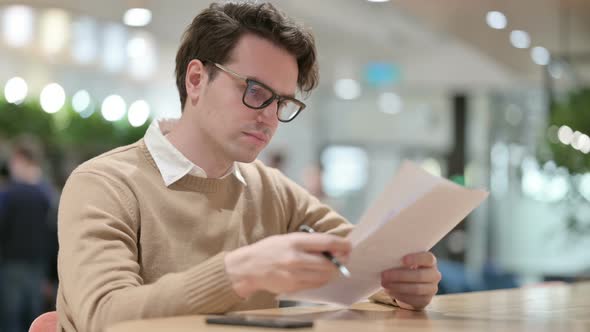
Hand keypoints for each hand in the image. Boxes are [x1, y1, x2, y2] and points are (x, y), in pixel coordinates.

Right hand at [225, 232, 350, 297]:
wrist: (248, 268)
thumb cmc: (269, 249)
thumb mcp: (287, 238)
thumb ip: (308, 242)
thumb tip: (331, 245)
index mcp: (295, 241)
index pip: (326, 242)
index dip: (342, 244)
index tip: (349, 245)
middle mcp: (296, 258)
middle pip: (329, 262)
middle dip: (341, 260)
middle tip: (345, 258)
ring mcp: (295, 275)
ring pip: (325, 276)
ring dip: (334, 272)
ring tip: (334, 266)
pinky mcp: (293, 287)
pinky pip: (316, 284)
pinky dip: (322, 279)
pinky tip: (321, 274)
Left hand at [380, 252, 440, 309]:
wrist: (413, 285)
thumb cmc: (407, 268)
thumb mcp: (406, 262)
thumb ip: (401, 259)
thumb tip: (386, 259)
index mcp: (430, 261)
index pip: (427, 258)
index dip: (416, 259)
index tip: (402, 259)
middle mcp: (434, 275)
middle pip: (419, 275)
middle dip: (400, 276)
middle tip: (384, 275)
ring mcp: (432, 289)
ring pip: (416, 289)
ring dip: (397, 287)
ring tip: (384, 284)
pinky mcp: (425, 300)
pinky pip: (413, 299)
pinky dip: (399, 295)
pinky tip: (389, 291)